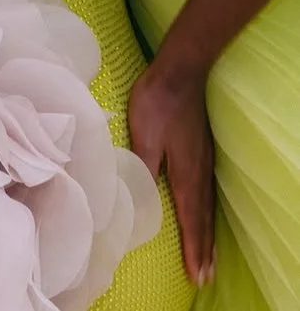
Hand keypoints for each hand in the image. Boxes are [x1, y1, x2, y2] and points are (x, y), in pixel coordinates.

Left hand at [128, 58, 214, 285]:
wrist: (180, 72)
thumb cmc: (157, 102)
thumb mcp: (144, 135)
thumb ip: (144, 166)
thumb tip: (141, 197)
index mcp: (185, 174)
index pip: (189, 220)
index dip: (192, 248)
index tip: (195, 275)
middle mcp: (199, 173)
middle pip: (202, 219)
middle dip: (203, 250)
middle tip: (205, 278)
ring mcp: (203, 161)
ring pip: (207, 207)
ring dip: (208, 235)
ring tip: (210, 259)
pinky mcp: (202, 151)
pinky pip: (208, 193)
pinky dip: (208, 213)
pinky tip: (206, 214)